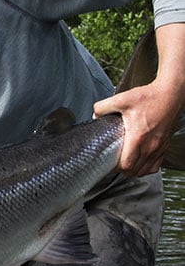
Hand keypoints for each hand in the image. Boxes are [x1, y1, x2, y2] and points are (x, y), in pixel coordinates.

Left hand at [94, 23, 184, 176]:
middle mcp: (151, 145)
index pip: (127, 165)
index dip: (115, 167)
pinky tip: (139, 161)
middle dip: (122, 170)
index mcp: (138, 137)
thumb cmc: (149, 97)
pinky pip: (156, 165)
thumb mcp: (121, 99)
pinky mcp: (165, 146)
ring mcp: (159, 147)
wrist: (171, 94)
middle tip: (113, 162)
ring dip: (134, 170)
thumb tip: (94, 115)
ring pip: (146, 170)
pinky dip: (146, 167)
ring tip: (125, 163)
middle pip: (135, 171)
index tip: (108, 162)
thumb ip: (102, 107)